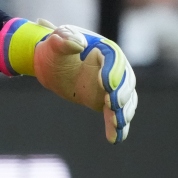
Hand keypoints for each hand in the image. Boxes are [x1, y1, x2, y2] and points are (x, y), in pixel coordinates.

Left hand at [32, 21, 137, 142]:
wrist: (52, 66)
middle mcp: (114, 67)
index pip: (114, 59)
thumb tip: (78, 43)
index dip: (113, 71)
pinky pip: (116, 114)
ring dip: (124, 112)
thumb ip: (64, 38)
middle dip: (122, 93)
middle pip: (126, 80)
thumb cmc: (54, 49)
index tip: (107, 84)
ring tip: (117, 124)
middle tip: (113, 104)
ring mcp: (113, 86)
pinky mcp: (107, 102)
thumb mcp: (55, 42)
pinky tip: (115, 138)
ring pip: (126, 99)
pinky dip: (117, 127)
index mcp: (103, 48)